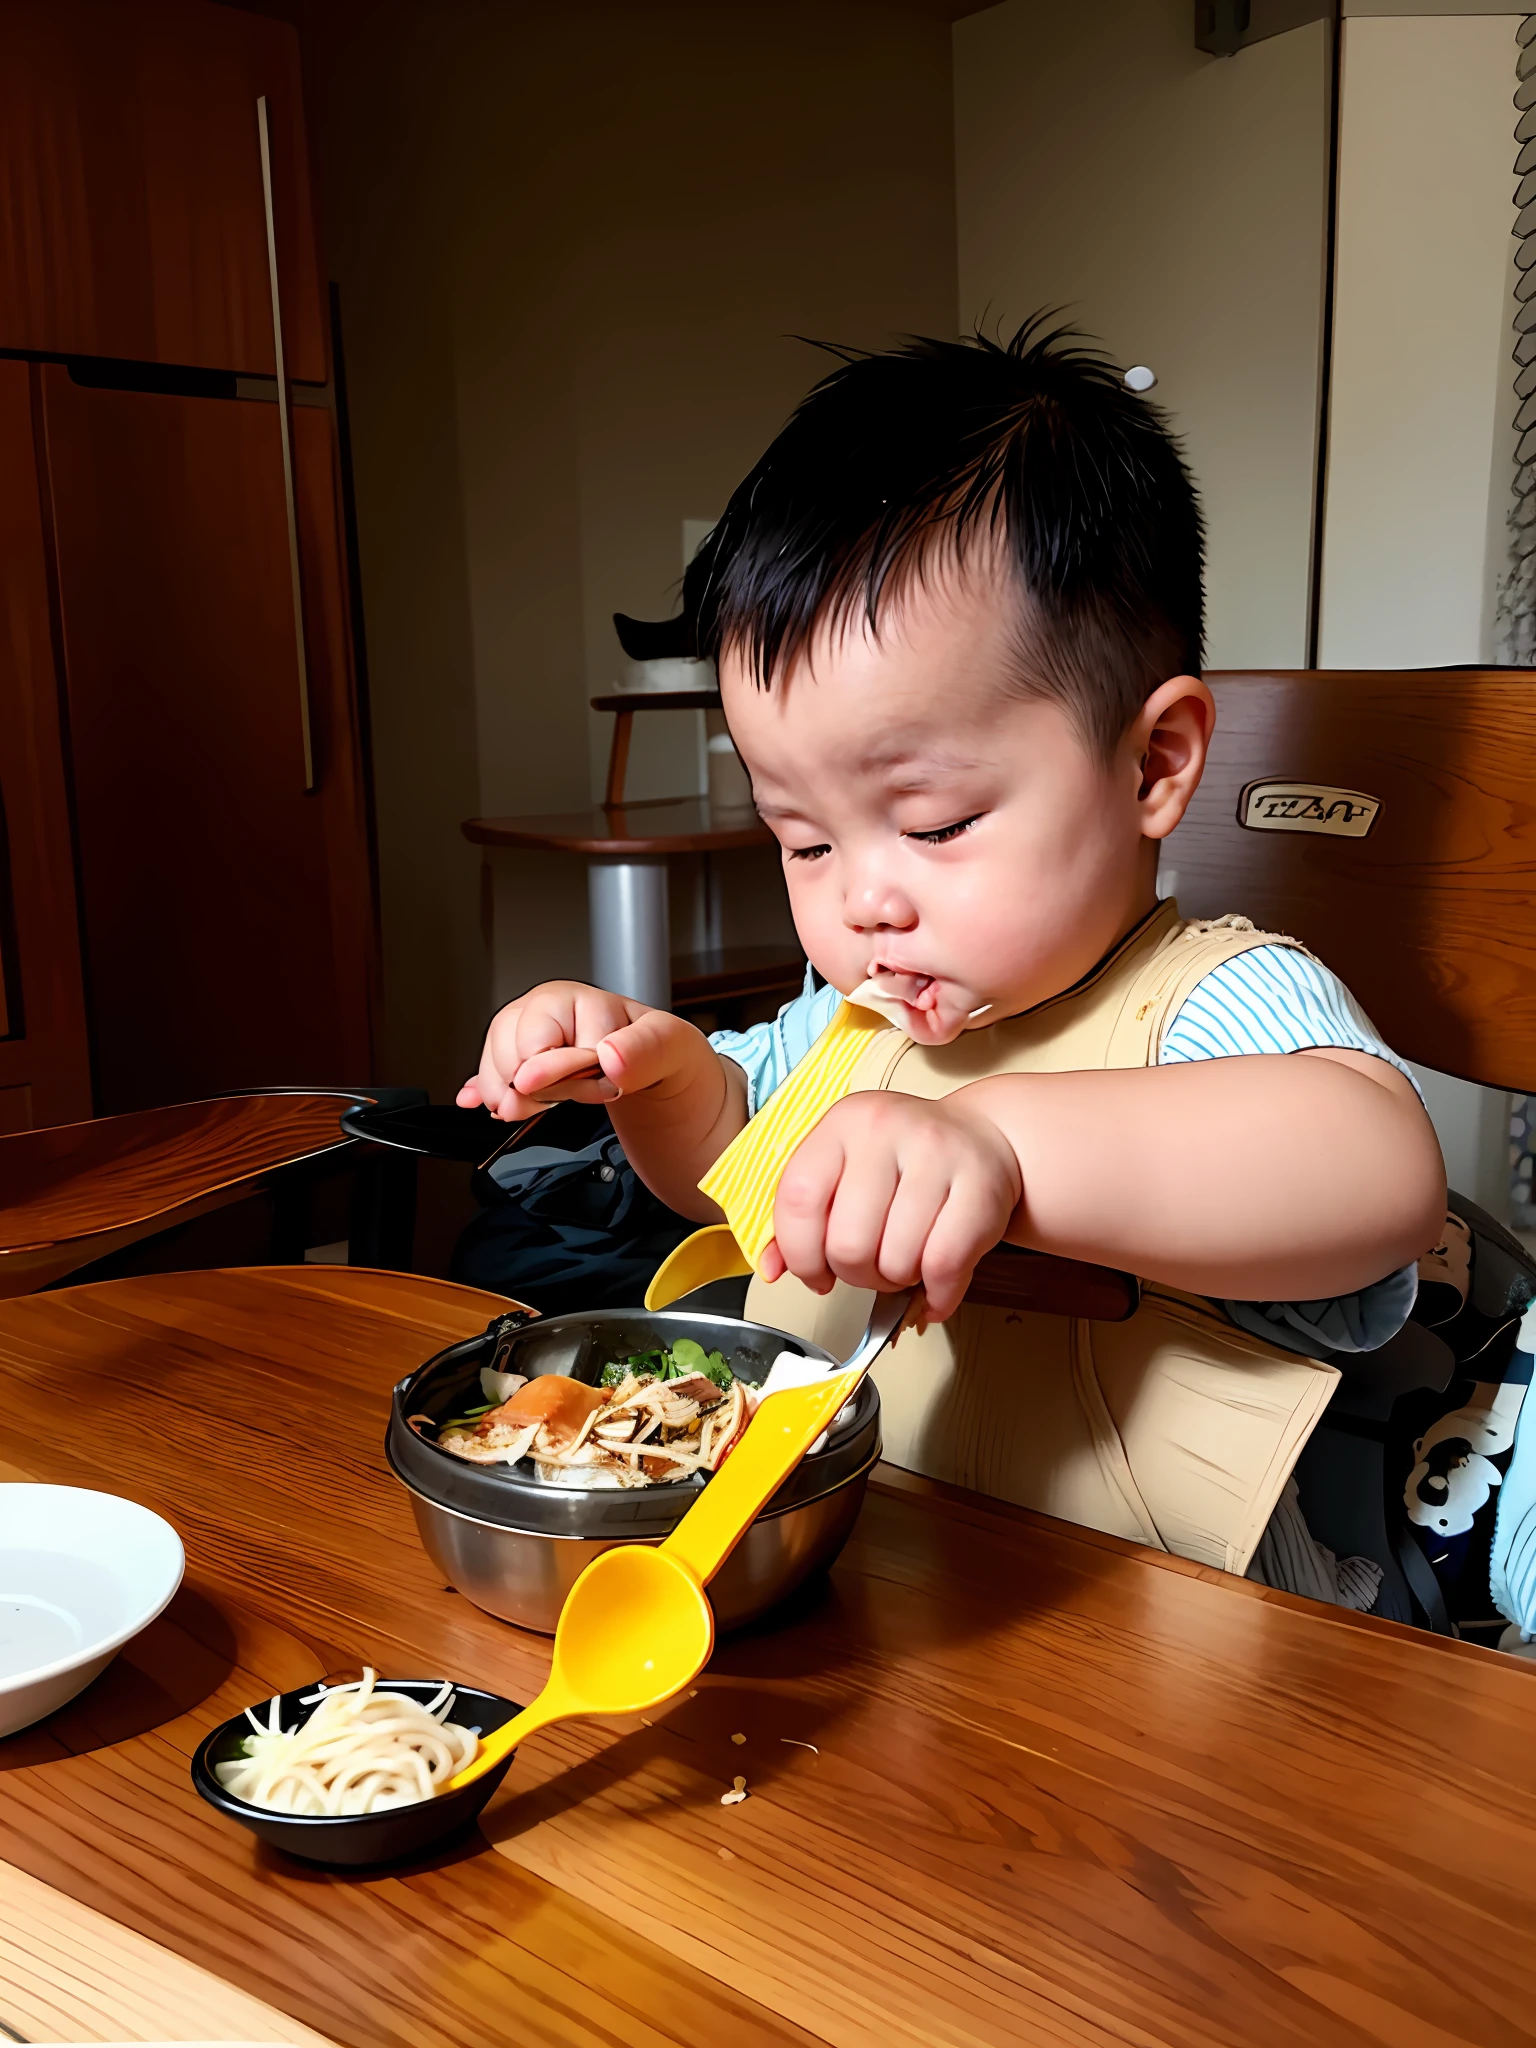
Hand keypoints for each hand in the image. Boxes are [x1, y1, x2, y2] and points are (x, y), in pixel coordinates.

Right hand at [456, 982, 708, 1121]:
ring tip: (544, 1103)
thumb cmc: (675, 1065)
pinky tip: (483, 1100)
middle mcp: (555, 1014)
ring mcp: (538, 1037)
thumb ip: (646, 1050)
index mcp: (588, 1002)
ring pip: (495, 1060)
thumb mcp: (678, 1053)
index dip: (565, 1072)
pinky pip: (490, 1071)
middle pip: (508, 1047)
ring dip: (509, 1093)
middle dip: (535, 1085)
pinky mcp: (530, 1063)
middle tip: (576, 1095)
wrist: (676, 1092)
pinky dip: (484, 1089)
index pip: (541, 1037)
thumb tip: (609, 1054)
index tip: (600, 1087)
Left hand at [760, 1092, 1022, 1320]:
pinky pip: (945, 1265)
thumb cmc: (904, 1161)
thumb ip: (802, 1216)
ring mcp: (936, 1153)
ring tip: (905, 1261)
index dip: (800, 1255)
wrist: (983, 1135)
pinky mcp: (980, 1184)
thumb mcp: (844, 1168)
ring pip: (897, 1260)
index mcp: (841, 1123)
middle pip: (848, 1243)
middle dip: (857, 1275)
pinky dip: (936, 1291)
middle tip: (871, 1267)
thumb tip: (770, 1268)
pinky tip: (934, 1282)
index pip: (798, 1200)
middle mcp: (885, 1129)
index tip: (815, 1274)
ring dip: (898, 1281)